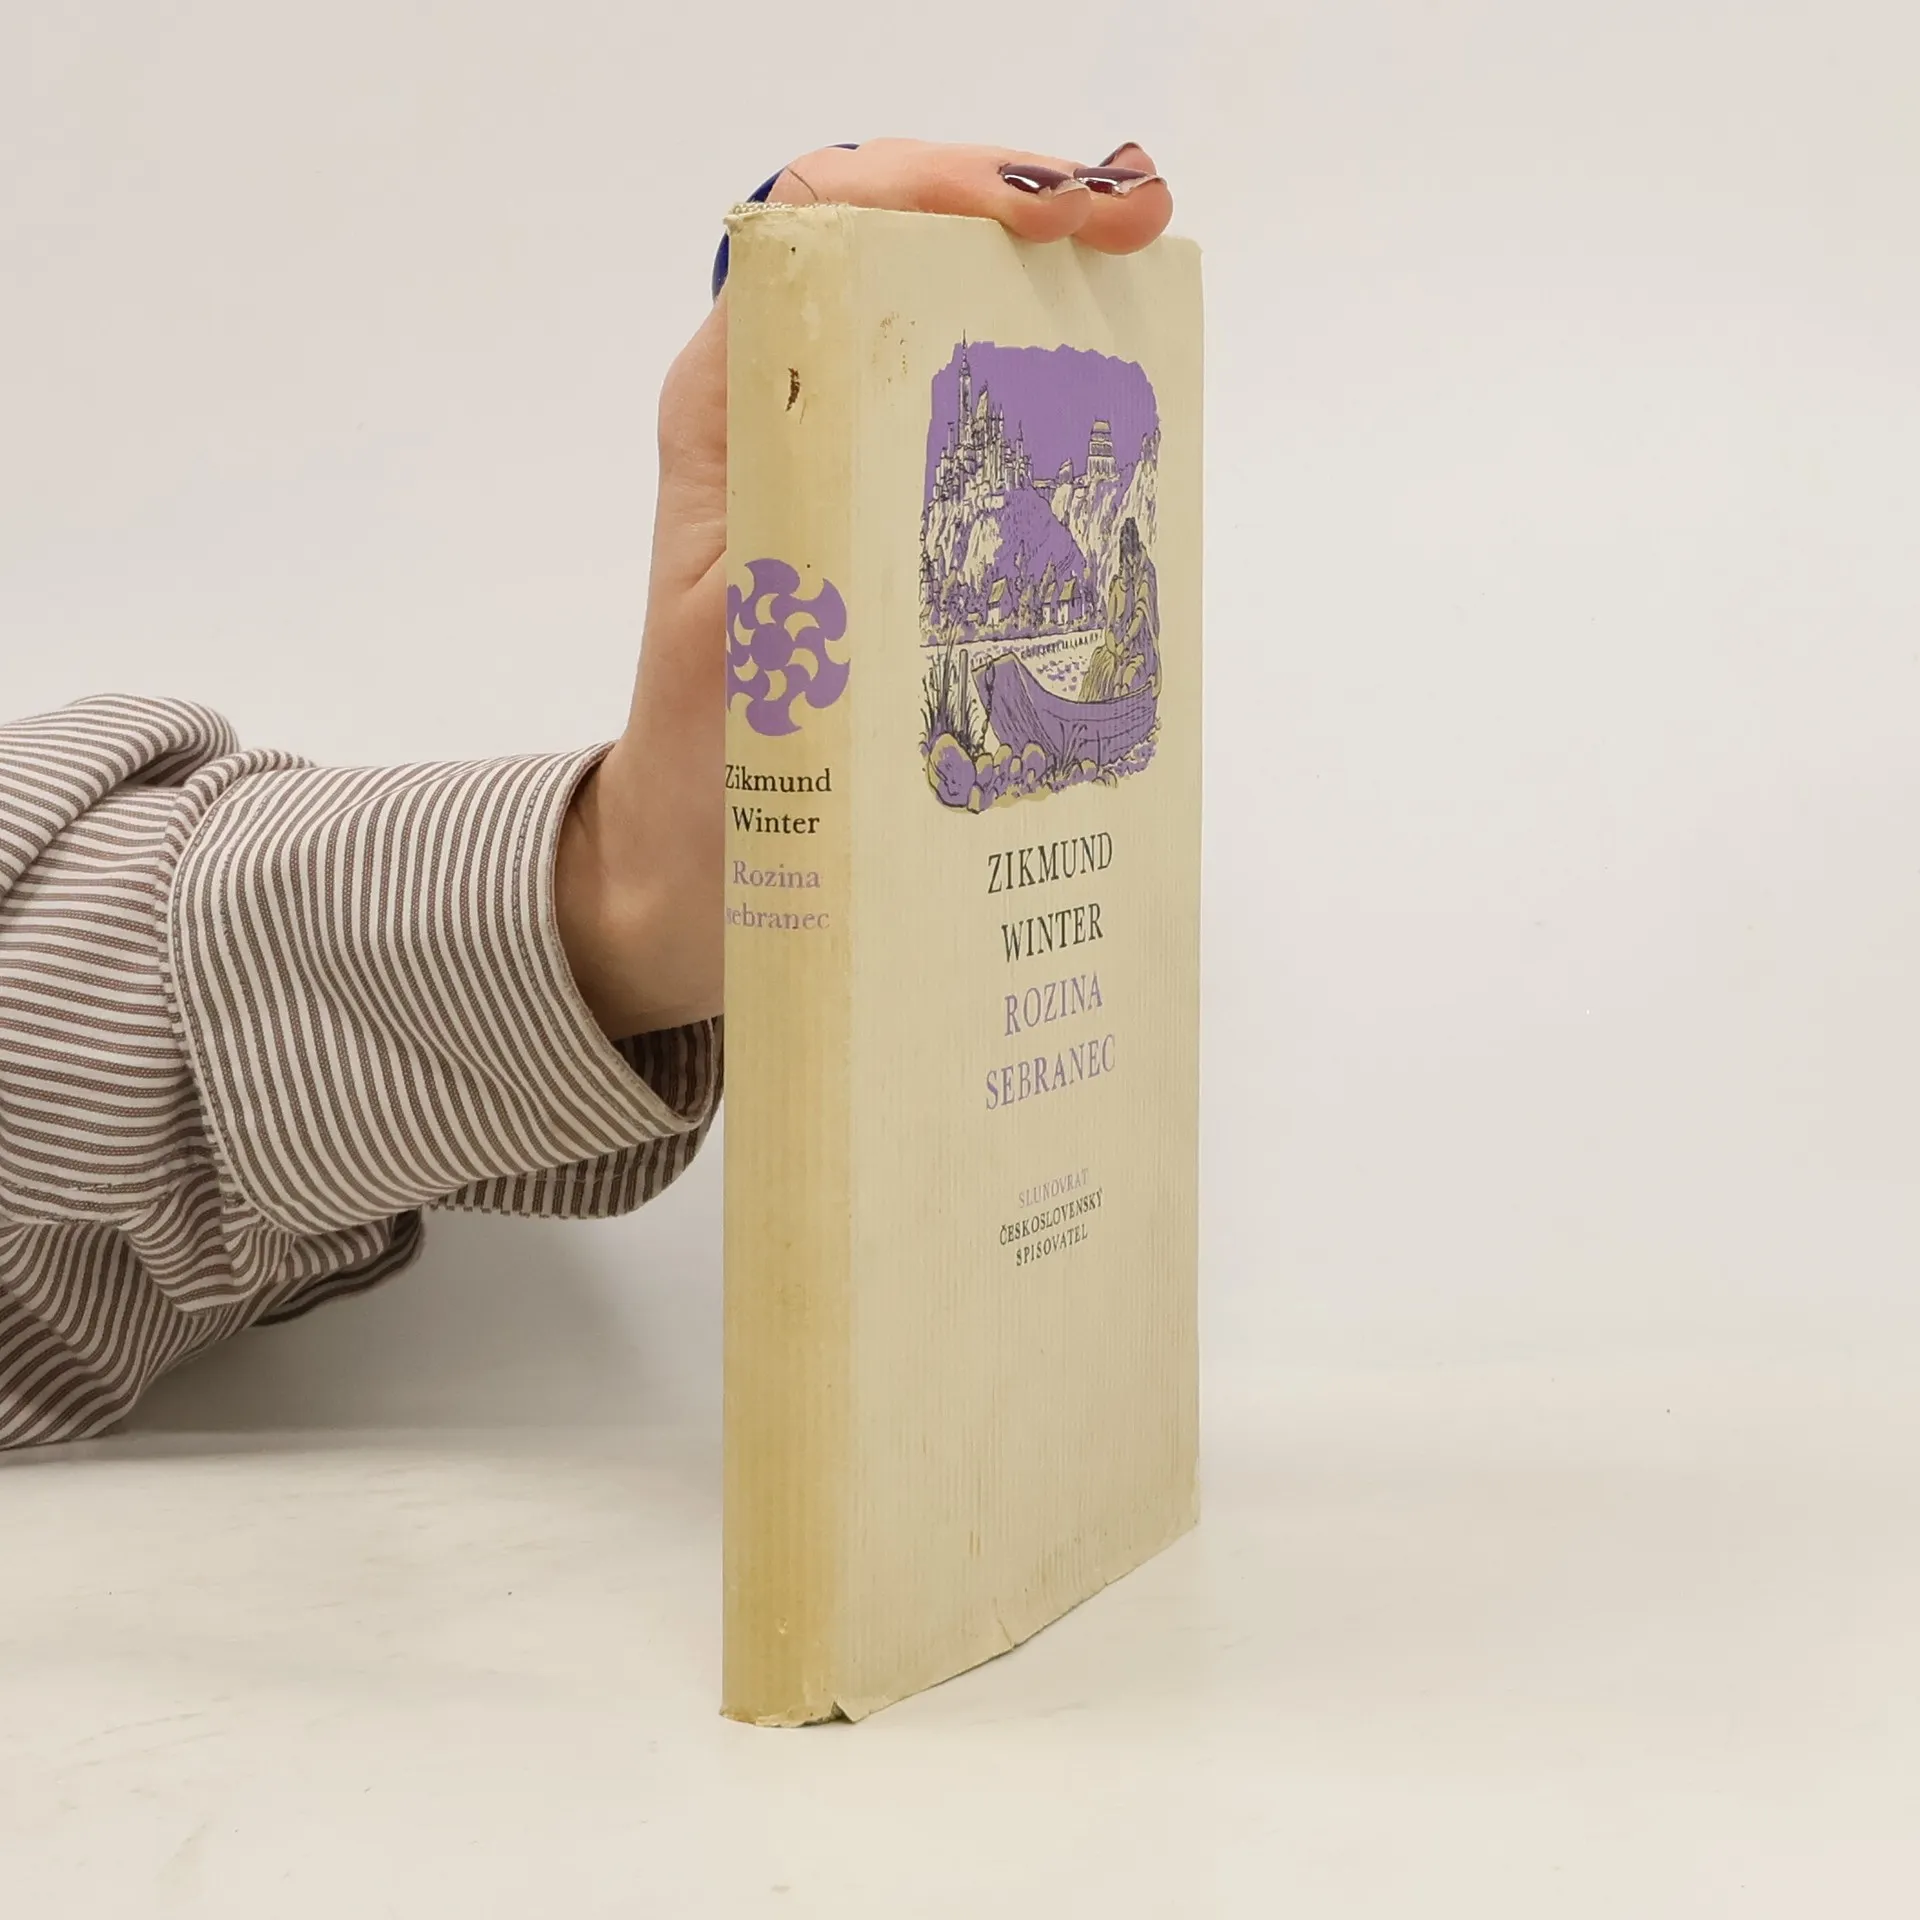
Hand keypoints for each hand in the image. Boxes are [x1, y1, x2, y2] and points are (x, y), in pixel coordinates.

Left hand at [556, 140, 1174, 1038]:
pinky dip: (1044, 418)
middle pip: (899, 254)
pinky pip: (966, 441)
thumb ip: (794, 549)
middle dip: (1020, 223)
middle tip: (1135, 236)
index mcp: (731, 412)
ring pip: (941, 336)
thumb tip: (875, 461)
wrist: (693, 873)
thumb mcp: (743, 654)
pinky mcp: (880, 537)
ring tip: (1134, 318)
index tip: (1061, 215)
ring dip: (1042, 312)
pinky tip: (1113, 442)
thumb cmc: (705, 777)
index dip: (942, 187)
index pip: (823, 223)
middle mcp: (783, 417)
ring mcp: (837, 471)